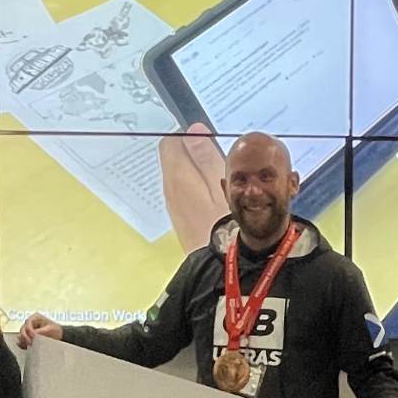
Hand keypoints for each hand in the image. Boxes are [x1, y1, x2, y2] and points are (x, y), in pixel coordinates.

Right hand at [17, 313, 62, 347]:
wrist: (58, 336)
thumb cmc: (56, 330)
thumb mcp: (50, 329)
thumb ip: (41, 331)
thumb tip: (33, 335)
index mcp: (35, 317)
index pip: (28, 323)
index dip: (30, 331)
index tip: (34, 338)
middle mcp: (30, 323)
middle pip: (22, 329)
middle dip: (25, 337)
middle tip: (31, 343)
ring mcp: (28, 330)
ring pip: (21, 335)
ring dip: (24, 341)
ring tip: (29, 346)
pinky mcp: (27, 337)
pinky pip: (22, 340)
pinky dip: (23, 344)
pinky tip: (26, 347)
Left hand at [158, 122, 228, 251]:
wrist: (223, 268)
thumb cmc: (227, 219)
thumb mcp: (222, 182)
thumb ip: (206, 155)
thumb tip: (193, 130)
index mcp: (177, 175)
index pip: (170, 142)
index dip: (189, 136)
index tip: (212, 140)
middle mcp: (170, 189)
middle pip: (175, 160)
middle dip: (195, 153)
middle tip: (223, 157)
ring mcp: (174, 206)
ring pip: (182, 177)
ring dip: (199, 172)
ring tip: (225, 176)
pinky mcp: (182, 220)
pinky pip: (186, 194)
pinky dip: (199, 188)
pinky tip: (219, 196)